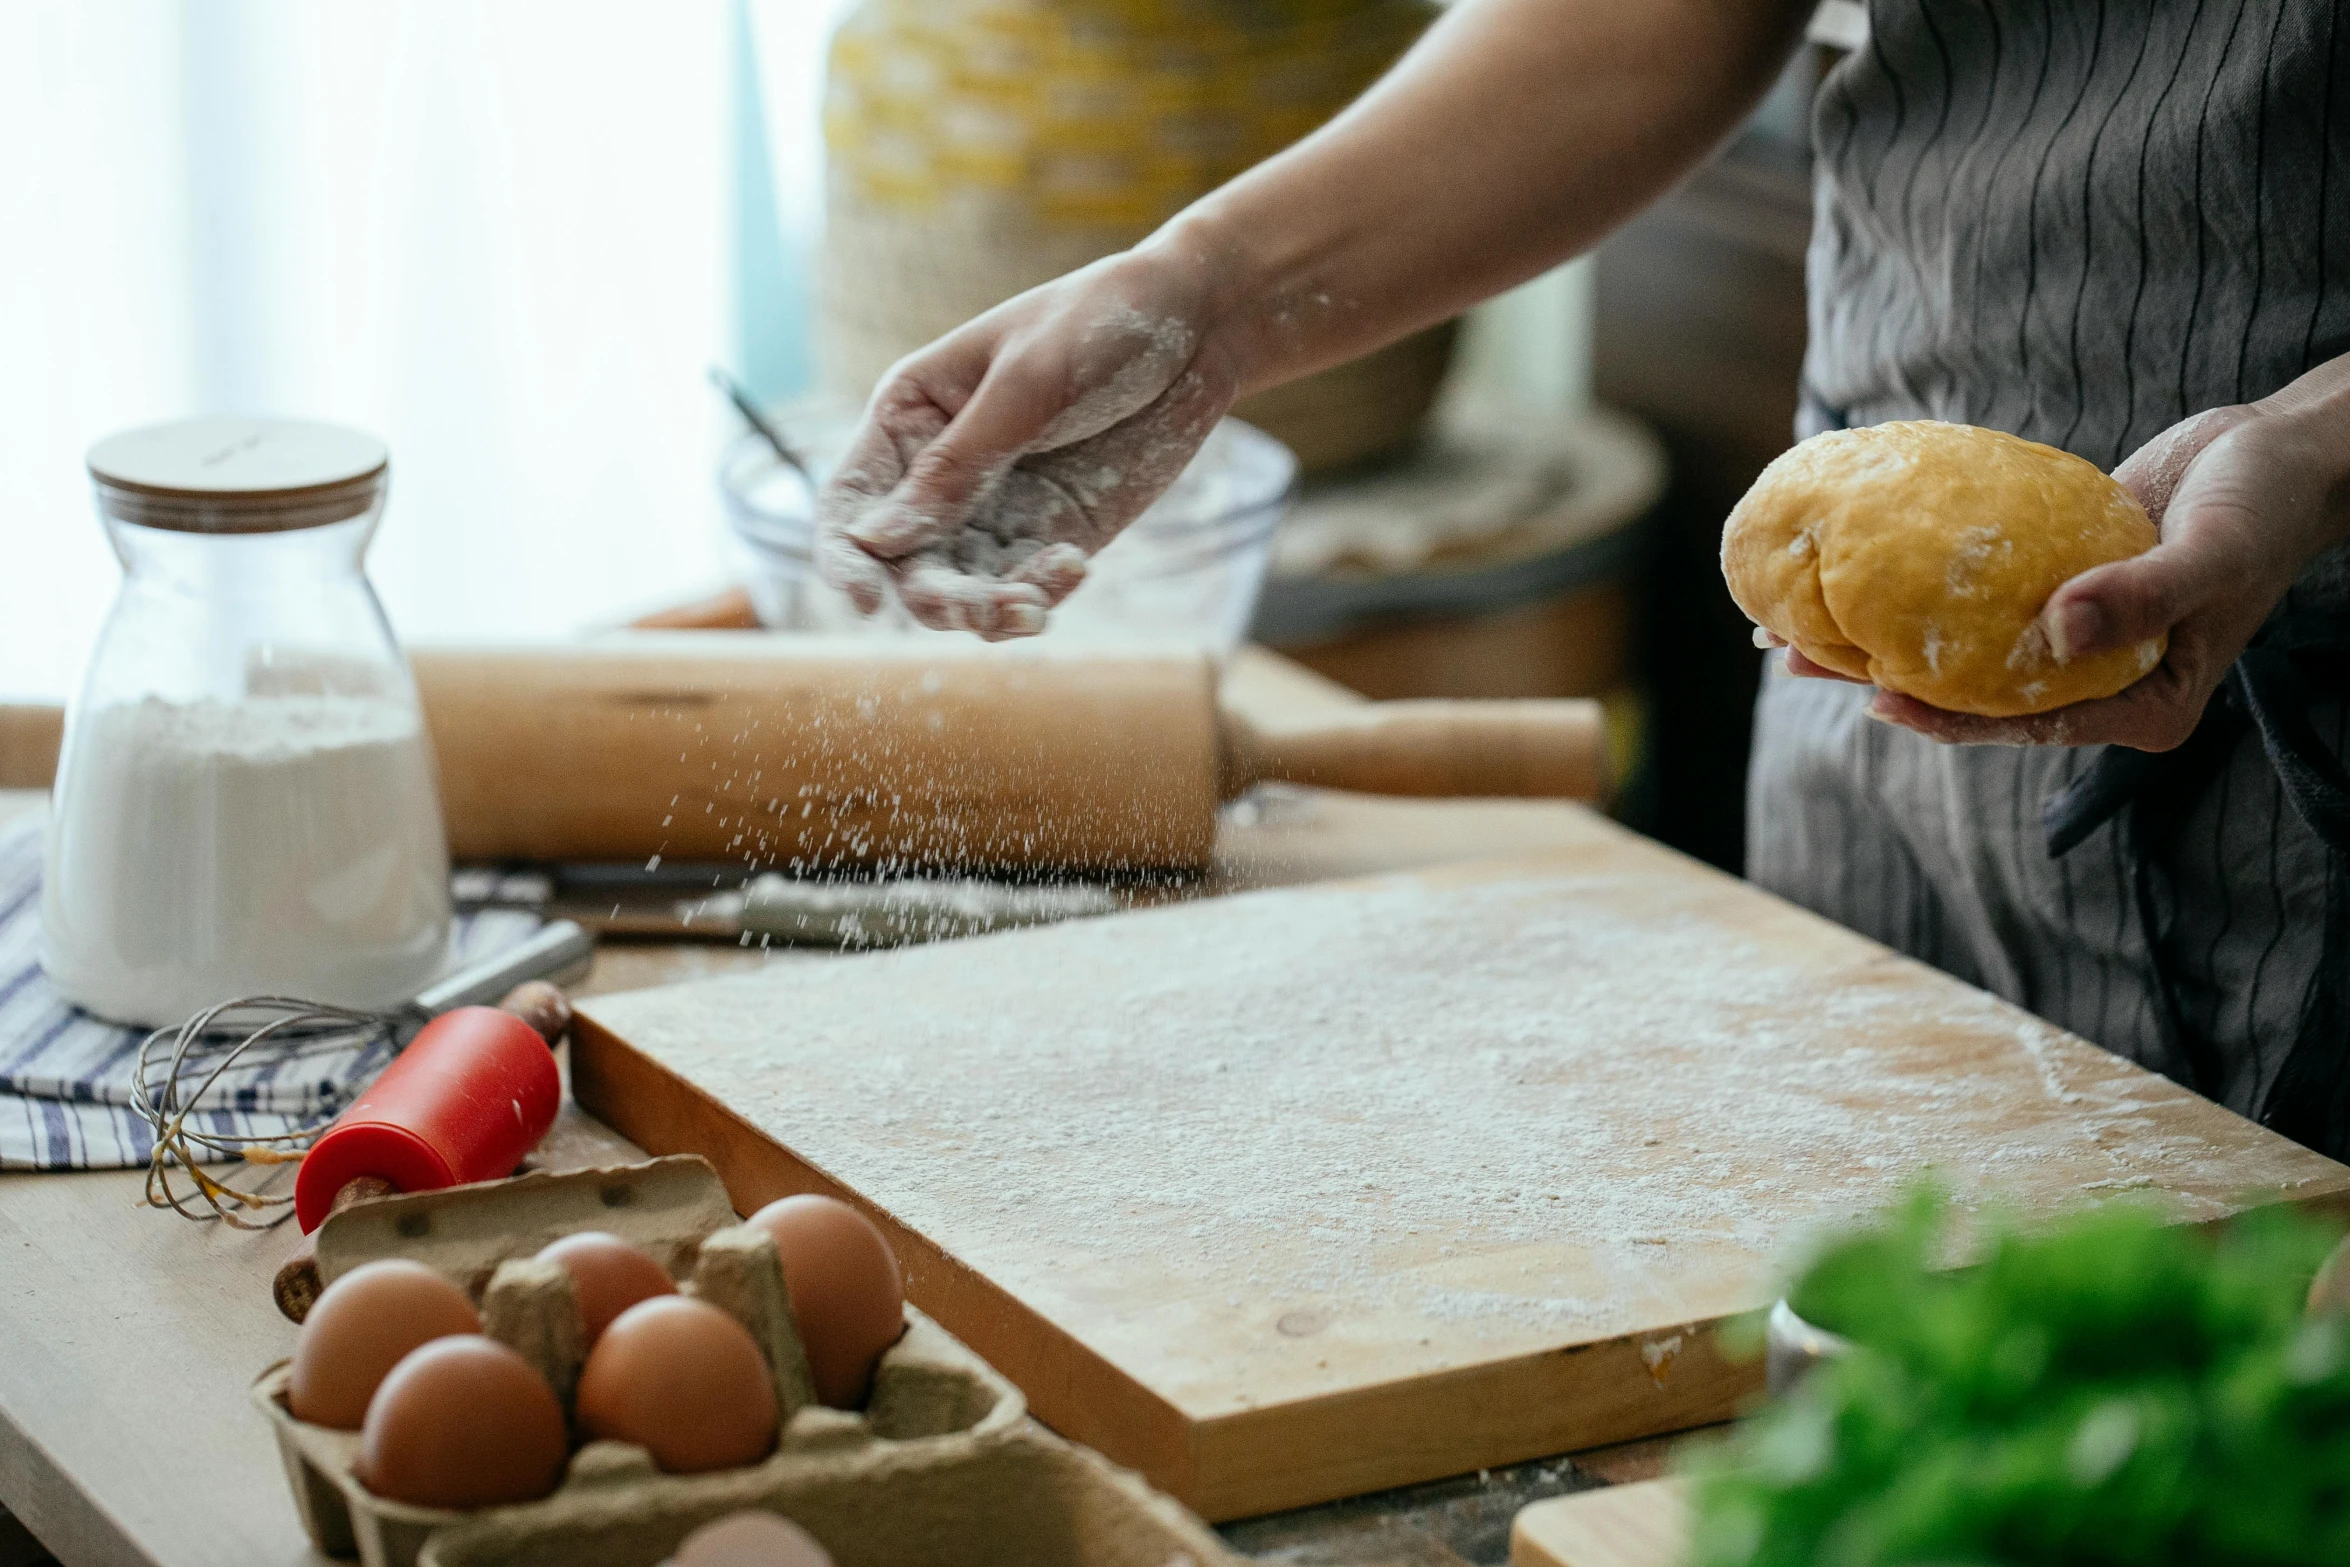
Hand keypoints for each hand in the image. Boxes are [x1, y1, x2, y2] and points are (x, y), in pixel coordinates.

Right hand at [815, 244, 1240, 639]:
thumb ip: (957, 465)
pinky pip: (1024, 587)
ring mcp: (996, 508)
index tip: (869, 604)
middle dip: (936, 597)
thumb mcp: (1027, 385)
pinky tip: (1076, 566)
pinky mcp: (1051, 533)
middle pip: (904, 563)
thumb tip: (876, 540)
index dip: (846, 559)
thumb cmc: (1101, 322)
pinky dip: (1040, 594)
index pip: (850, 500)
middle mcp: (939, 471)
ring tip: (1035, 607)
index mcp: (909, 415)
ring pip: (961, 589)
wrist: (1200, 322)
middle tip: (989, 607)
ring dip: (988, 611)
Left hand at [1793, 401, 2344, 748]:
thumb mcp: (2214, 551)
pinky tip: (1855, 578)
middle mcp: (2102, 684)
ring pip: (1964, 651)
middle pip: (1978, 695)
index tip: (1876, 698)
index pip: (2027, 722)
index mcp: (2144, 706)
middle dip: (1884, 680)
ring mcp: (2076, 641)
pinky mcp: (2056, 592)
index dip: (1948, 716)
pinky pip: (1976, 601)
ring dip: (1883, 640)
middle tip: (1792, 659)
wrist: (2282, 452)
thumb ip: (2142, 595)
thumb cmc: (2263, 506)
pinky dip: (1920, 594)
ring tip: (1793, 631)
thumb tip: (2056, 628)